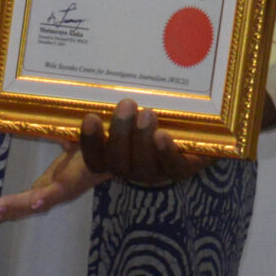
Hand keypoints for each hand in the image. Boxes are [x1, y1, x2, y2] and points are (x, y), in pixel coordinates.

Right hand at [0, 98, 201, 223]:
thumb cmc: (134, 129)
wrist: (191, 134)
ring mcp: (148, 176)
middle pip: (99, 170)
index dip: (21, 204)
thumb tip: (44, 126)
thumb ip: (70, 133)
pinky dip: (164, 151)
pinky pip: (169, 167)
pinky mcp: (178, 171)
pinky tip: (162, 134)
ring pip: (136, 165)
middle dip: (99, 142)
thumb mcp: (96, 127)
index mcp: (91, 170)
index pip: (50, 191)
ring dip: (134, 137)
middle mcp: (116, 175)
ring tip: (138, 111)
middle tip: (95, 114)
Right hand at [80, 98, 203, 187]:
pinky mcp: (182, 169)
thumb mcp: (131, 113)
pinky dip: (165, 152)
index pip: (94, 158)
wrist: (198, 129)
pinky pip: (172, 168)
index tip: (90, 116)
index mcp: (115, 156)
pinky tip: (162, 135)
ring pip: (143, 165)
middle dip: (119, 132)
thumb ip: (105, 110)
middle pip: (117, 161)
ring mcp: (156, 171)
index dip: (90, 142)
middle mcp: (132, 168)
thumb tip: (77, 109)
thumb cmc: (154, 118)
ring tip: (147, 113)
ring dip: (142, 139)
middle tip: (126, 104)